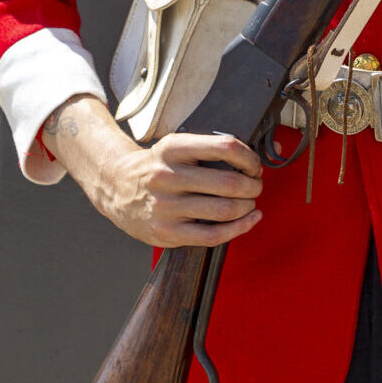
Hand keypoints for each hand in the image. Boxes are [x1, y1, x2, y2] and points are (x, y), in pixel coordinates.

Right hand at [41, 95, 263, 248]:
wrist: (116, 187)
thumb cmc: (157, 166)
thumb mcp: (176, 147)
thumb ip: (212, 149)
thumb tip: (265, 153)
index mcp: (172, 148)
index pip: (225, 147)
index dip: (249, 157)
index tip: (254, 165)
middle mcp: (167, 176)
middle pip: (229, 183)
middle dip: (253, 186)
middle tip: (256, 186)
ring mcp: (166, 207)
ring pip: (224, 210)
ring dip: (247, 207)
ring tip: (250, 202)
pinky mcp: (167, 233)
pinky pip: (213, 235)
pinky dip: (239, 229)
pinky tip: (249, 220)